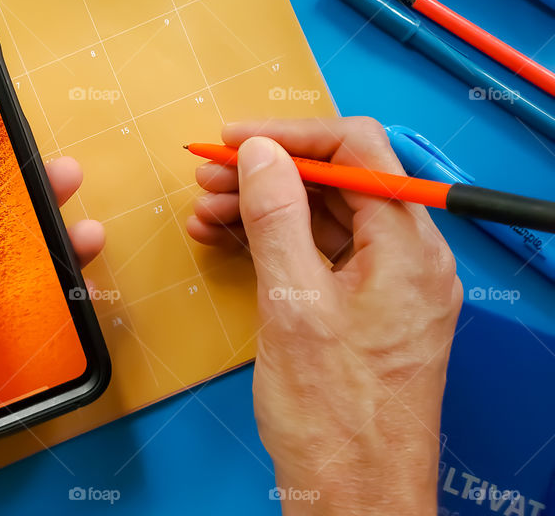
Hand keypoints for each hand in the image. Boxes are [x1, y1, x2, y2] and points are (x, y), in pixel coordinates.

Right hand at [187, 118, 461, 514]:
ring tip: (205, 215)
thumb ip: (276, 216)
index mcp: (407, 247)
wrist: (353, 498)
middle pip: (337, 183)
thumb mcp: (291, 303)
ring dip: (263, 209)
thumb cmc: (332, 415)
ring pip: (323, 219)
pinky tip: (226, 242)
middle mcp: (408, 258)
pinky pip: (320, 256)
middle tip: (207, 180)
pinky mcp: (365, 310)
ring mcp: (388, 286)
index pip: (357, 150)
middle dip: (268, 174)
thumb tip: (260, 152)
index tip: (232, 140)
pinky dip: (274, 244)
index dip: (290, 135)